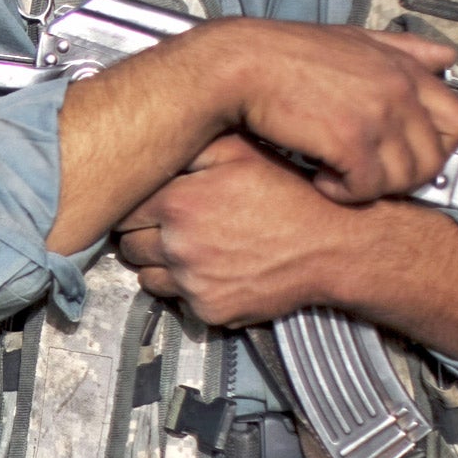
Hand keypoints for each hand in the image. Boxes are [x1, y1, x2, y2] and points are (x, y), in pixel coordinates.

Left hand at [116, 135, 351, 325]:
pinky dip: (189, 289)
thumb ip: (191, 148)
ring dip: (161, 265)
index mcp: (178, 203)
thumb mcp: (241, 151)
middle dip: (145, 235)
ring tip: (194, 248)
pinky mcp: (209, 311)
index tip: (151, 204)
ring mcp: (192, 283)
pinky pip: (179, 301)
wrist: (334, 245)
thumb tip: (155, 146)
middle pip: (129, 246)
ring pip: (147, 278)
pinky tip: (215, 269)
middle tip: (173, 226)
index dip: (137, 205)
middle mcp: (178, 246)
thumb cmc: (291, 195)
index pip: (124, 209)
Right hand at [192, 18, 457, 202]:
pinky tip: (320, 178)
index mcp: (403, 68)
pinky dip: (343, 193)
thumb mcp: (351, 39)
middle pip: (435, 158)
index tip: (405, 158)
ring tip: (339, 174)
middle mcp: (399, 91)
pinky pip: (367, 189)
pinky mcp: (350, 142)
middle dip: (403, 176)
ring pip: (404, 179)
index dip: (436, 148)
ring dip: (371, 187)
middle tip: (368, 174)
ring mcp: (378, 116)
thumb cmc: (284, 55)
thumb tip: (445, 55)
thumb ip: (402, 49)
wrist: (238, 66)